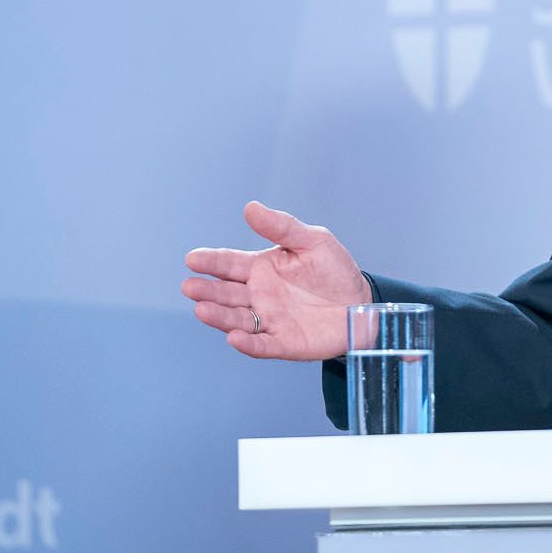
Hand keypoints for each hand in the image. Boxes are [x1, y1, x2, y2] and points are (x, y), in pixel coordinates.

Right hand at [182, 201, 374, 360]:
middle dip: (207, 291)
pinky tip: (233, 338)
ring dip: (219, 316)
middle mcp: (259, 296)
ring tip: (202, 309)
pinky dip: (247, 344)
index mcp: (262, 269)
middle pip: (227, 294)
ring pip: (237, 320)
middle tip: (190, 287)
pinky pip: (262, 344)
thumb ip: (282, 227)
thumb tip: (250, 208)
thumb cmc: (335, 271)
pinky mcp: (284, 342)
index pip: (230, 265)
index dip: (211, 262)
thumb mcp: (313, 241)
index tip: (192, 259)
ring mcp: (270, 320)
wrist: (361, 303)